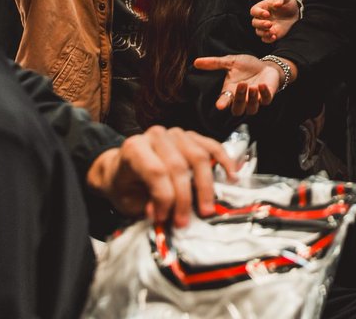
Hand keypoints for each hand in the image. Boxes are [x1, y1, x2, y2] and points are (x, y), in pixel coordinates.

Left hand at [85, 126, 237, 227]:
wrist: (123, 168)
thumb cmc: (126, 185)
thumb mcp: (126, 200)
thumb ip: (145, 204)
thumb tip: (162, 213)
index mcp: (135, 148)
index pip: (156, 171)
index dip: (164, 197)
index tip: (164, 218)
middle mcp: (156, 136)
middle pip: (179, 166)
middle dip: (185, 197)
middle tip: (185, 221)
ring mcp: (176, 133)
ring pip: (199, 157)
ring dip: (205, 186)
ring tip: (207, 209)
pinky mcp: (192, 136)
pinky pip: (212, 146)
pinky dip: (224, 161)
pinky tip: (232, 175)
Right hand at [192, 54, 291, 115]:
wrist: (267, 66)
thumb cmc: (247, 67)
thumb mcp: (231, 62)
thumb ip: (215, 63)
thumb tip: (196, 62)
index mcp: (231, 92)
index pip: (224, 102)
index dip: (222, 104)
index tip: (220, 106)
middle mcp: (242, 99)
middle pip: (237, 109)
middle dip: (239, 99)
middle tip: (241, 85)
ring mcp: (255, 100)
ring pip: (251, 109)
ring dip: (251, 99)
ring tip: (252, 86)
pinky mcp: (267, 97)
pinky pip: (266, 101)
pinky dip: (264, 94)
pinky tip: (262, 85)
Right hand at [251, 0, 299, 42]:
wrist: (294, 12)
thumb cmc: (287, 2)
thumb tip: (276, 4)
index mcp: (261, 8)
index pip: (254, 11)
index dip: (258, 13)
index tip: (267, 14)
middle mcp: (261, 18)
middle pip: (255, 23)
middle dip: (261, 24)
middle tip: (269, 24)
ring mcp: (265, 27)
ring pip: (258, 32)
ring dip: (264, 33)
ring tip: (272, 32)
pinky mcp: (271, 34)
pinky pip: (265, 39)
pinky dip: (268, 39)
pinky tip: (274, 37)